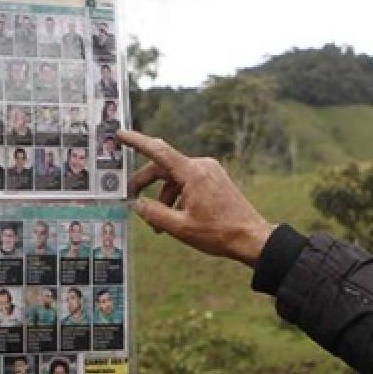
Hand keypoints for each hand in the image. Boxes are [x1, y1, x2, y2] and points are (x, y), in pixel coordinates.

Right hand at [117, 129, 271, 265]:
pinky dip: (177, 197)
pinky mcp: (215, 180)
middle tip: (131, 198)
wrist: (253, 239)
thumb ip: (154, 214)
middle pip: (163, 167)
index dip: (136, 142)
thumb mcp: (180, 228)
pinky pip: (188, 183)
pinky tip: (174, 218)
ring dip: (162, 197)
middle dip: (145, 183)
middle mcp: (202, 166)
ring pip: (175, 178)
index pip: (158, 150)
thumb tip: (138, 204)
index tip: (119, 134)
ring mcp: (210, 172)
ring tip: (157, 224)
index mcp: (193, 173)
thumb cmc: (220, 234)